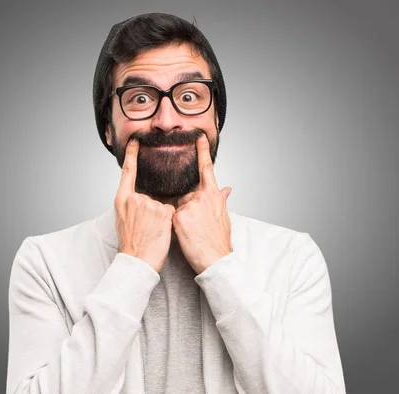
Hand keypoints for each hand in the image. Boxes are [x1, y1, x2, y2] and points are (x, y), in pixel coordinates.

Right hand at [114, 139, 175, 272]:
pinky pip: (171, 212)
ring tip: (152, 232)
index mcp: (122, 200)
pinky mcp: (162, 212)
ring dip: (162, 217)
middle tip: (146, 228)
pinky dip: (170, 222)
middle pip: (151, 195)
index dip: (132, 156)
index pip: (128, 173)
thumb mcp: (124, 221)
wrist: (137, 263)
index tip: (136, 141)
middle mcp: (134, 199)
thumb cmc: (132, 245)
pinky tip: (161, 232)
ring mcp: (149, 204)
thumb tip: (141, 200)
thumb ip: (132, 205)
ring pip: (163, 204)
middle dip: (153, 210)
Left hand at [172, 134, 232, 273]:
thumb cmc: (219, 242)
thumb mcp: (224, 218)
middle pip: (186, 195)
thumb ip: (222, 200)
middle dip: (187, 209)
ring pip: (177, 207)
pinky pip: (170, 217)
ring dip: (180, 219)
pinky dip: (173, 226)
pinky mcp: (178, 217)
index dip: (203, 152)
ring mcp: (189, 206)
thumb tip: (228, 188)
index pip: (207, 170)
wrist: (216, 261)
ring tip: (192, 234)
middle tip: (197, 227)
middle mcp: (201, 197)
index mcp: (213, 196)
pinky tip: (184, 235)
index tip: (199, 137)